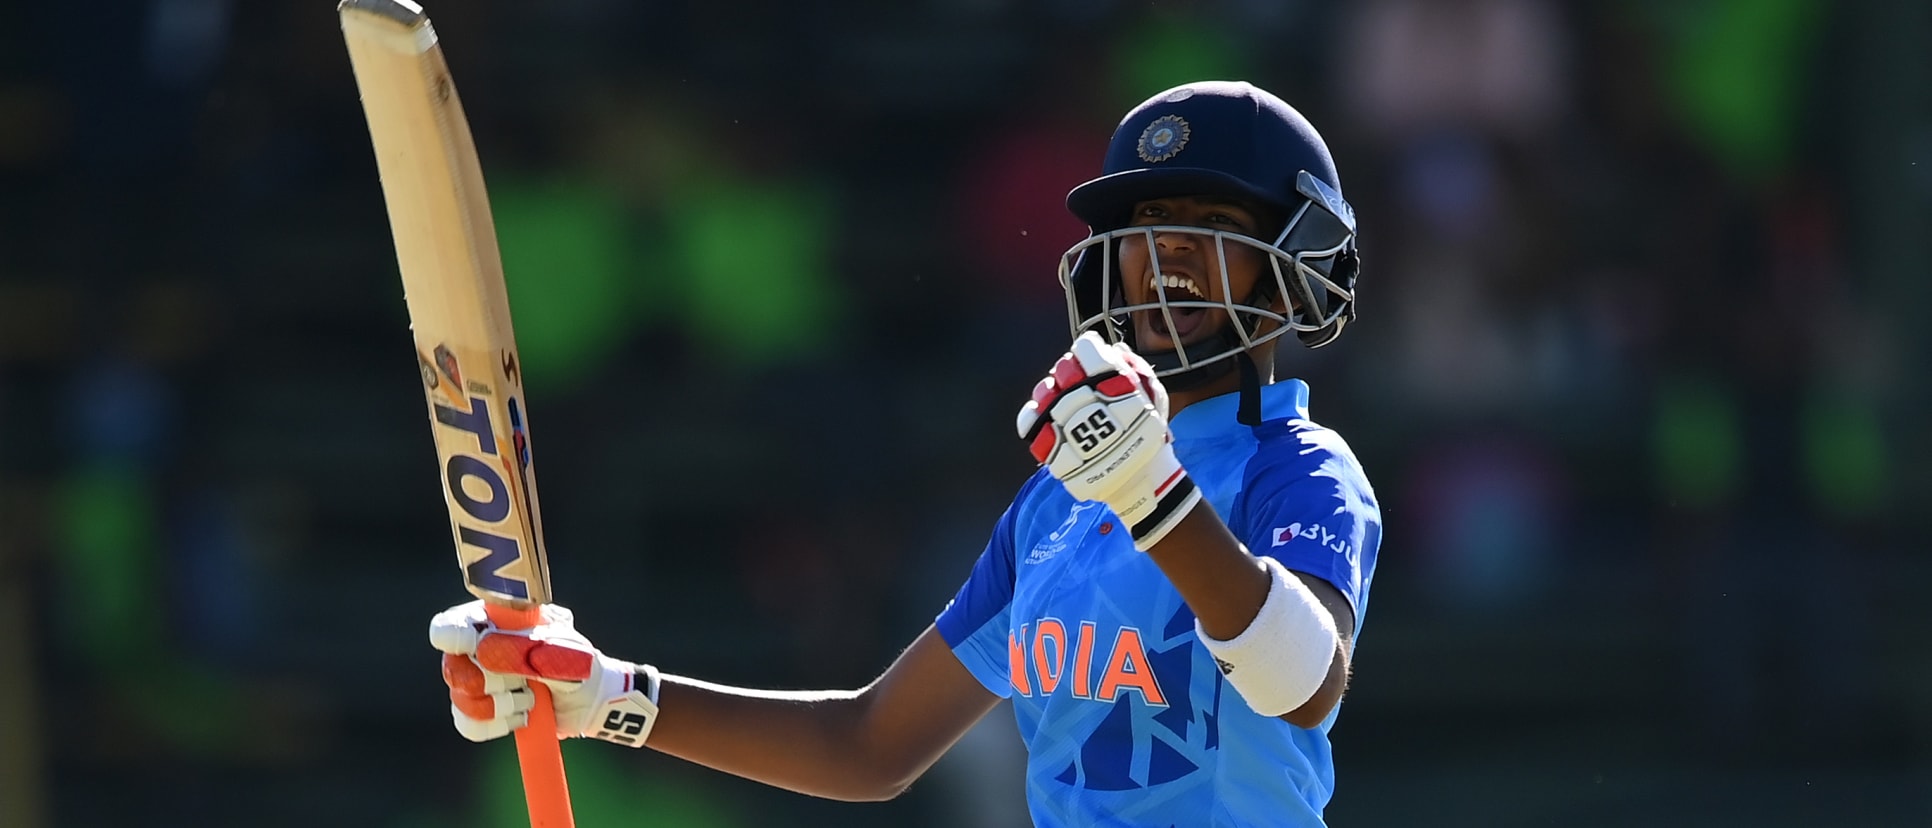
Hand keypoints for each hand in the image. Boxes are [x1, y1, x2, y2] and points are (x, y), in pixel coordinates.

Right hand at [429, 599, 659, 746]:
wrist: (592, 700)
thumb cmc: (579, 662)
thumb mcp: (561, 651)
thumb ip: (525, 648)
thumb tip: (482, 650)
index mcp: (495, 623)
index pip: (453, 624)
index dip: (453, 636)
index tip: (472, 646)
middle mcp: (479, 649)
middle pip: (453, 667)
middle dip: (487, 682)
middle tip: (519, 684)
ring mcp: (478, 680)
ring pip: (461, 698)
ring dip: (498, 705)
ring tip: (530, 701)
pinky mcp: (482, 711)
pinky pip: (468, 725)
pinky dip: (494, 726)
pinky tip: (521, 718)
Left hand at [1016, 332, 1202, 548]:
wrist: (1141, 480)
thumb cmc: (1148, 433)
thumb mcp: (1153, 396)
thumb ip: (1135, 368)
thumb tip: (1114, 349)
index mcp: (1114, 383)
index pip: (1086, 348)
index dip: (1089, 349)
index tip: (1093, 358)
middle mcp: (1087, 401)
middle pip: (1063, 368)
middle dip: (1071, 370)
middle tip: (1080, 381)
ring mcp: (1067, 425)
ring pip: (1044, 392)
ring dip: (1050, 391)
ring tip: (1061, 400)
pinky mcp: (1054, 450)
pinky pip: (1031, 424)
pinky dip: (1033, 417)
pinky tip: (1043, 416)